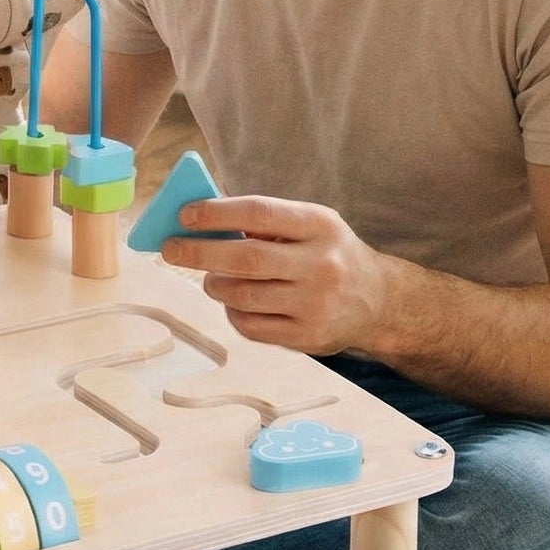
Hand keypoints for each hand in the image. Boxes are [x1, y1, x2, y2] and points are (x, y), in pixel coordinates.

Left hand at [160, 193, 397, 355]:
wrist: (379, 302)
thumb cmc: (328, 253)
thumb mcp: (309, 225)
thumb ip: (263, 220)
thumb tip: (198, 217)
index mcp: (320, 225)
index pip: (259, 212)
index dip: (216, 213)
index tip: (184, 215)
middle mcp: (321, 265)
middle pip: (245, 258)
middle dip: (198, 253)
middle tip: (170, 249)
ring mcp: (315, 304)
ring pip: (241, 295)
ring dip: (213, 285)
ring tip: (211, 278)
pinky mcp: (307, 337)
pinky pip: (249, 325)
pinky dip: (232, 312)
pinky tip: (236, 302)